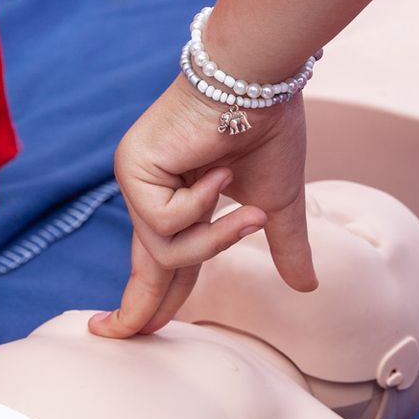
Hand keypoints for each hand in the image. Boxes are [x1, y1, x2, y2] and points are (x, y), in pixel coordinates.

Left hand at [91, 77, 314, 338]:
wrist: (257, 83)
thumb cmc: (268, 130)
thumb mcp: (277, 203)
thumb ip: (283, 246)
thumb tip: (308, 287)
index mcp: (178, 202)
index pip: (163, 265)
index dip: (151, 303)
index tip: (124, 331)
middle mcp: (150, 193)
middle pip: (146, 268)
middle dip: (137, 310)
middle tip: (110, 335)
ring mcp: (138, 181)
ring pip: (168, 252)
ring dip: (216, 239)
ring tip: (253, 211)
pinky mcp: (133, 169)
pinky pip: (167, 221)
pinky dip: (201, 205)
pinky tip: (218, 172)